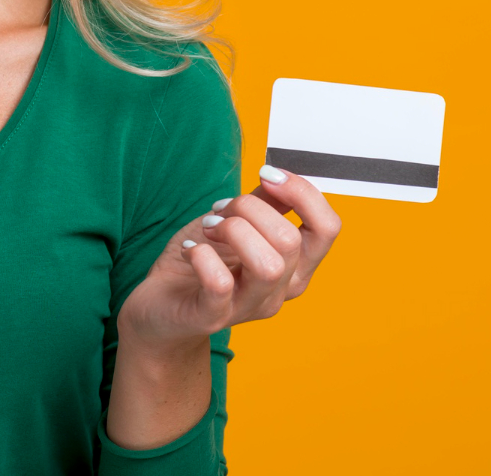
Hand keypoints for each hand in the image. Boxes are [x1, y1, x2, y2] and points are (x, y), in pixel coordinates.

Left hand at [117, 166, 341, 350]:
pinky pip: (220, 283)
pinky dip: (202, 255)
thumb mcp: (236, 224)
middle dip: (249, 208)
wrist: (162, 305)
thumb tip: (278, 176)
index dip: (303, 192)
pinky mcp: (213, 317)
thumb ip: (264, 203)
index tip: (267, 174)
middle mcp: (280, 290)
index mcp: (294, 265)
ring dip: (232, 231)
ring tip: (209, 229)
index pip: (327, 228)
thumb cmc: (203, 260)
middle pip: (290, 240)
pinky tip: (190, 250)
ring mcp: (248, 307)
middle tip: (220, 210)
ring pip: (268, 265)